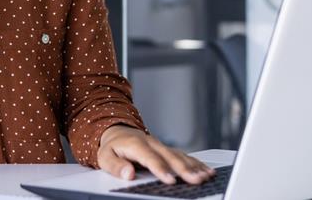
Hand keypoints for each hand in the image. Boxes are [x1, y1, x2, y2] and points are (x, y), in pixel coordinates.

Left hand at [97, 125, 216, 184]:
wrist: (117, 132)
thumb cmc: (112, 147)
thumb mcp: (105, 157)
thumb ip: (116, 166)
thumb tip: (128, 174)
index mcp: (136, 145)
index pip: (150, 158)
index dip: (161, 169)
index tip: (170, 180)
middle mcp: (152, 143)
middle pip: (171, 157)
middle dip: (184, 169)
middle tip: (196, 180)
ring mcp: (161, 146)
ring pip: (180, 156)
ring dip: (194, 166)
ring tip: (206, 176)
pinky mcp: (167, 150)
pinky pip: (184, 156)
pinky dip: (196, 163)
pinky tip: (206, 170)